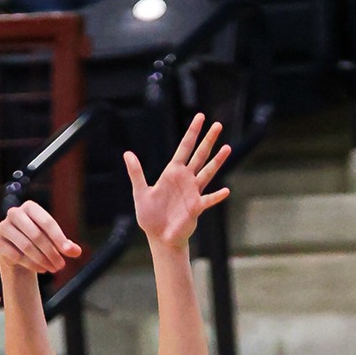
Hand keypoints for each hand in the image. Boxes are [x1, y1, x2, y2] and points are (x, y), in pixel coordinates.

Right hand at [0, 200, 81, 273]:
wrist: (17, 251)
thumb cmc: (39, 242)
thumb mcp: (54, 242)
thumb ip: (66, 245)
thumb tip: (77, 251)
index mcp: (30, 207)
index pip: (47, 222)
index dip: (59, 238)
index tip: (69, 253)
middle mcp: (14, 213)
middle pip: (37, 235)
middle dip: (51, 252)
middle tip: (61, 266)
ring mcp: (3, 227)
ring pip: (26, 246)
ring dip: (42, 260)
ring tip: (53, 269)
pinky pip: (15, 255)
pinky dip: (30, 264)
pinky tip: (41, 269)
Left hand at [124, 113, 231, 251]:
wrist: (159, 237)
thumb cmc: (150, 216)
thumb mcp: (140, 192)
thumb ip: (136, 173)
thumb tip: (127, 153)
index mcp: (172, 172)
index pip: (185, 147)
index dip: (192, 132)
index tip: (201, 117)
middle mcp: (186, 179)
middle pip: (199, 155)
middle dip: (208, 140)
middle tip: (218, 124)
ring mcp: (193, 192)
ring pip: (207, 172)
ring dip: (217, 161)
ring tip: (227, 148)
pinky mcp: (197, 207)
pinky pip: (208, 200)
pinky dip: (216, 196)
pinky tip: (226, 191)